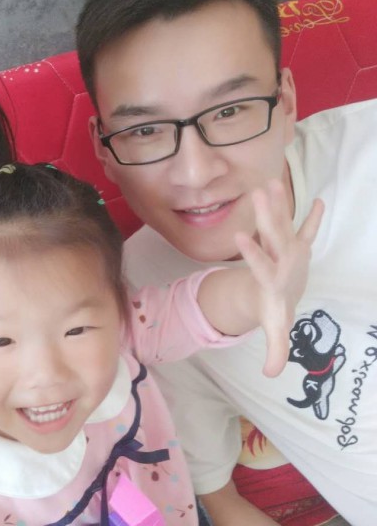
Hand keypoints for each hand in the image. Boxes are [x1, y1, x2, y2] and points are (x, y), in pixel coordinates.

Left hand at [234, 179, 323, 376]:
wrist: (270, 294)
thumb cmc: (273, 310)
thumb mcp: (274, 330)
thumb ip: (273, 350)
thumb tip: (269, 375)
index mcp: (270, 277)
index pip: (258, 263)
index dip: (251, 252)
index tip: (238, 236)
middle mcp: (276, 258)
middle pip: (270, 235)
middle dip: (265, 216)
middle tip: (257, 192)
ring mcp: (285, 250)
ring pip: (283, 225)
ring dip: (280, 205)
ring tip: (273, 183)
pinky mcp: (299, 247)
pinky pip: (307, 230)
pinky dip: (313, 219)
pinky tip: (321, 201)